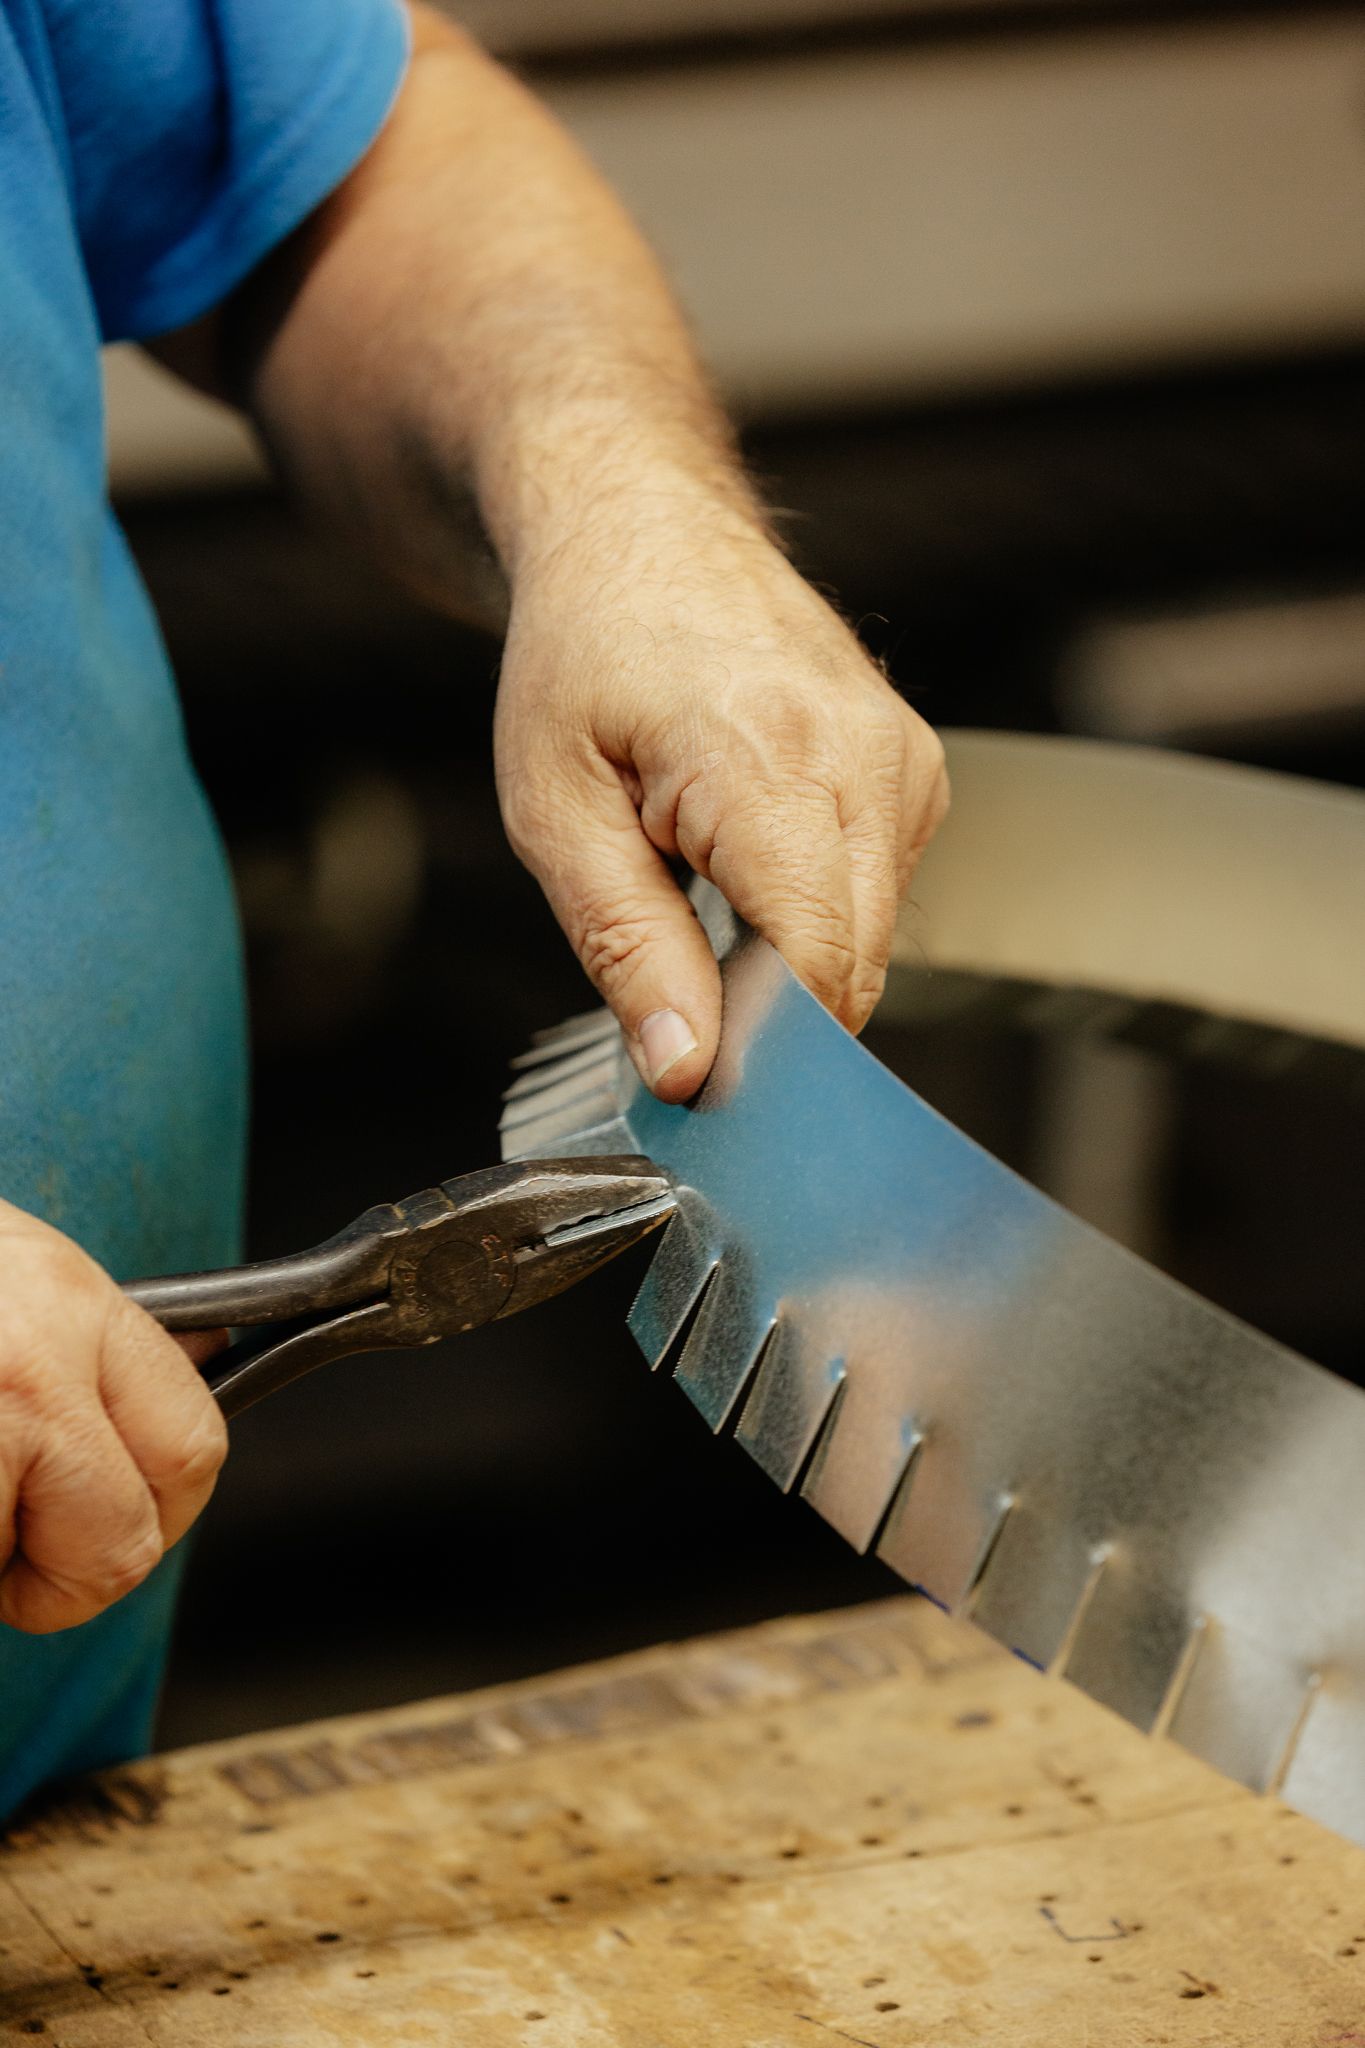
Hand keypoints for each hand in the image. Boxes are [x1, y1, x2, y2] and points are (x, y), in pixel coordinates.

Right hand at [0, 1201, 227, 1632]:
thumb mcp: (19, 1270)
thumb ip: (99, 1339)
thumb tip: (212, 1360)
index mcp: (71, 1304)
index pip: (192, 1451)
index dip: (157, 1507)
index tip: (107, 1512)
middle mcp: (25, 1372)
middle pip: (118, 1552)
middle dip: (62, 1573)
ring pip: (3, 1583)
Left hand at [494, 507, 948, 1099]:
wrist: (639, 530)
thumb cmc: (583, 657)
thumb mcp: (555, 813)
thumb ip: (626, 948)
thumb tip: (688, 1070)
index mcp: (769, 759)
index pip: (818, 964)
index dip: (762, 1046)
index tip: (695, 1073)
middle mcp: (865, 755)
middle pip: (856, 966)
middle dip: (772, 1011)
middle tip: (672, 983)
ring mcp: (904, 757)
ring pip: (873, 938)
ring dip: (789, 953)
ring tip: (698, 879)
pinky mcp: (914, 766)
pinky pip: (880, 891)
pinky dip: (815, 907)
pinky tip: (745, 854)